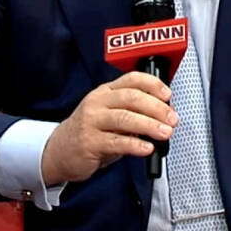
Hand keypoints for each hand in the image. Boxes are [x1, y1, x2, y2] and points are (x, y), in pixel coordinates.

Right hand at [40, 71, 177, 184]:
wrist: (58, 151)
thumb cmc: (90, 133)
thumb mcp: (109, 115)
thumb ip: (133, 113)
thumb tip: (163, 115)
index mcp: (105, 92)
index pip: (131, 79)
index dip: (153, 84)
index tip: (168, 95)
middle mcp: (98, 103)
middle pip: (131, 98)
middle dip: (156, 108)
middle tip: (172, 119)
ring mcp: (92, 122)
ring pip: (125, 118)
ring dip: (149, 125)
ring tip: (165, 132)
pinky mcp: (90, 142)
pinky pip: (116, 142)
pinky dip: (135, 145)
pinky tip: (147, 148)